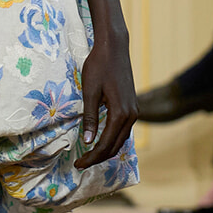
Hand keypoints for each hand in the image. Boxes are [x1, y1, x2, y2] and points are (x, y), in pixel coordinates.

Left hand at [75, 35, 136, 170]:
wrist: (114, 47)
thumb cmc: (99, 66)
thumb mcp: (89, 92)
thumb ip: (90, 118)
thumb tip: (87, 142)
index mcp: (121, 113)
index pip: (105, 144)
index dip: (91, 158)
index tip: (78, 165)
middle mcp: (132, 115)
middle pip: (115, 146)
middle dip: (98, 158)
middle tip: (80, 164)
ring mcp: (134, 111)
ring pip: (121, 139)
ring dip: (106, 150)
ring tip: (89, 157)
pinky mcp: (133, 106)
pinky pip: (123, 130)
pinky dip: (112, 140)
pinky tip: (100, 141)